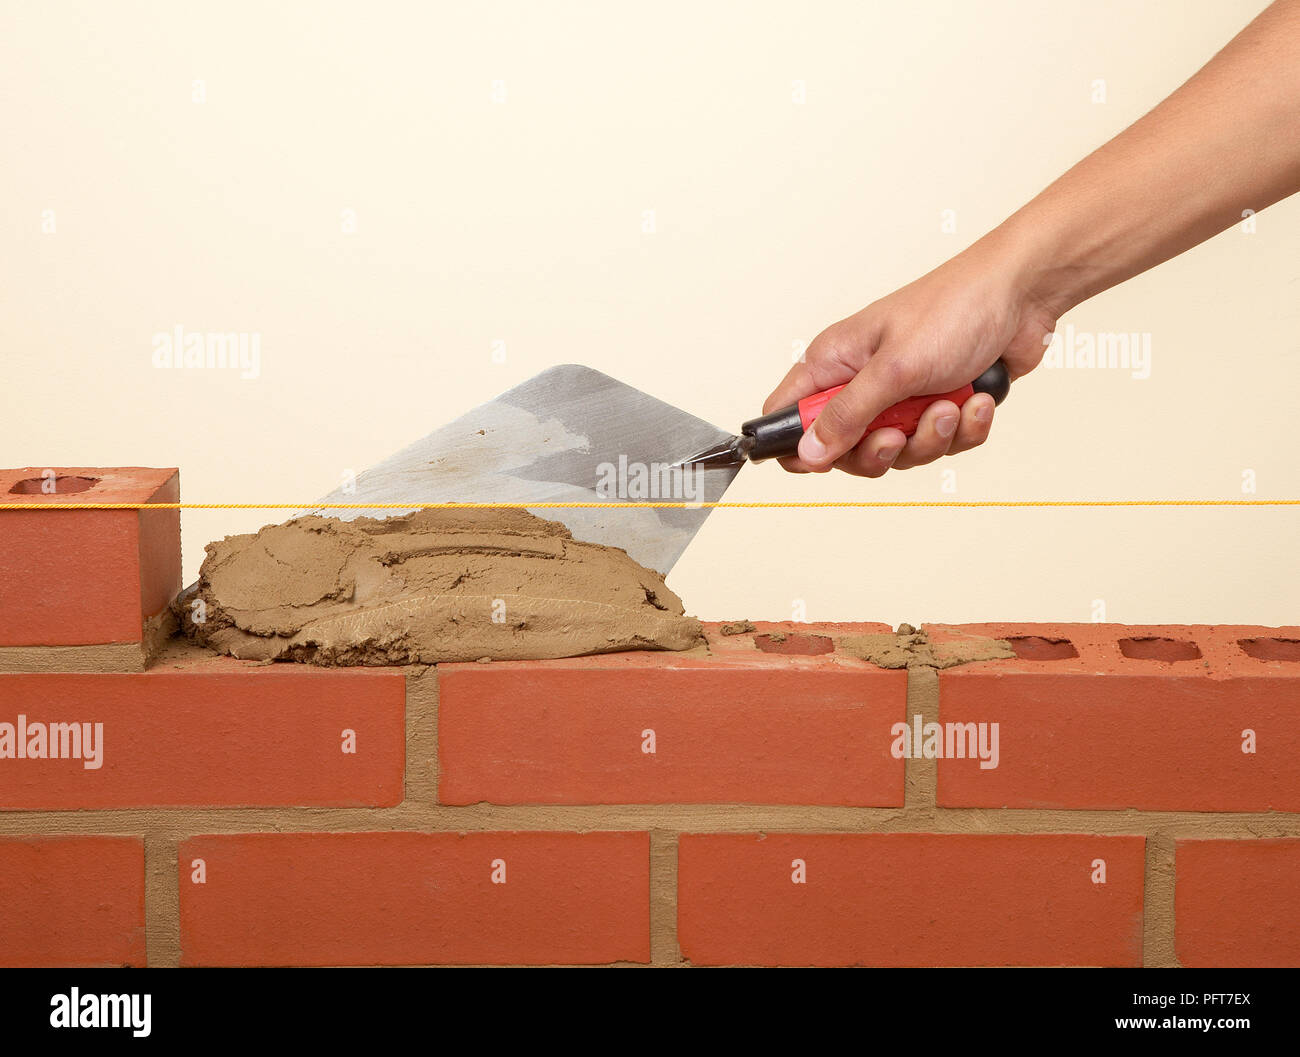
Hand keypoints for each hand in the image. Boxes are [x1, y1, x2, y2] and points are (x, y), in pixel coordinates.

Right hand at [764, 239, 1056, 475]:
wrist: (1023, 295)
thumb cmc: (956, 307)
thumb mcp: (894, 369)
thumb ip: (847, 416)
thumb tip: (808, 453)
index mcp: (834, 362)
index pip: (788, 415)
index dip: (800, 446)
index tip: (830, 456)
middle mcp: (862, 381)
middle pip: (846, 449)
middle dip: (881, 449)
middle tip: (898, 433)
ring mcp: (901, 396)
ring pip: (899, 451)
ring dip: (931, 436)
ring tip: (950, 404)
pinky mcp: (939, 405)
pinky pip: (940, 443)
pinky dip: (963, 428)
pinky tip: (974, 399)